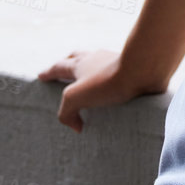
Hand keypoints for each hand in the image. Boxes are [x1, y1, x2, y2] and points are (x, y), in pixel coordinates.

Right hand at [37, 48, 163, 132]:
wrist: (143, 70)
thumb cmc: (107, 81)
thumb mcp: (75, 97)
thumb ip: (67, 112)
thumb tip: (76, 127)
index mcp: (79, 64)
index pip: (58, 67)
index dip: (49, 73)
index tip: (41, 76)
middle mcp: (95, 59)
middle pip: (76, 57)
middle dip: (67, 63)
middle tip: (63, 69)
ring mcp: (114, 61)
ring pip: (97, 63)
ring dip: (90, 71)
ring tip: (90, 83)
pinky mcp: (131, 69)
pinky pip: (116, 73)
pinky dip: (110, 80)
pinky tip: (115, 90)